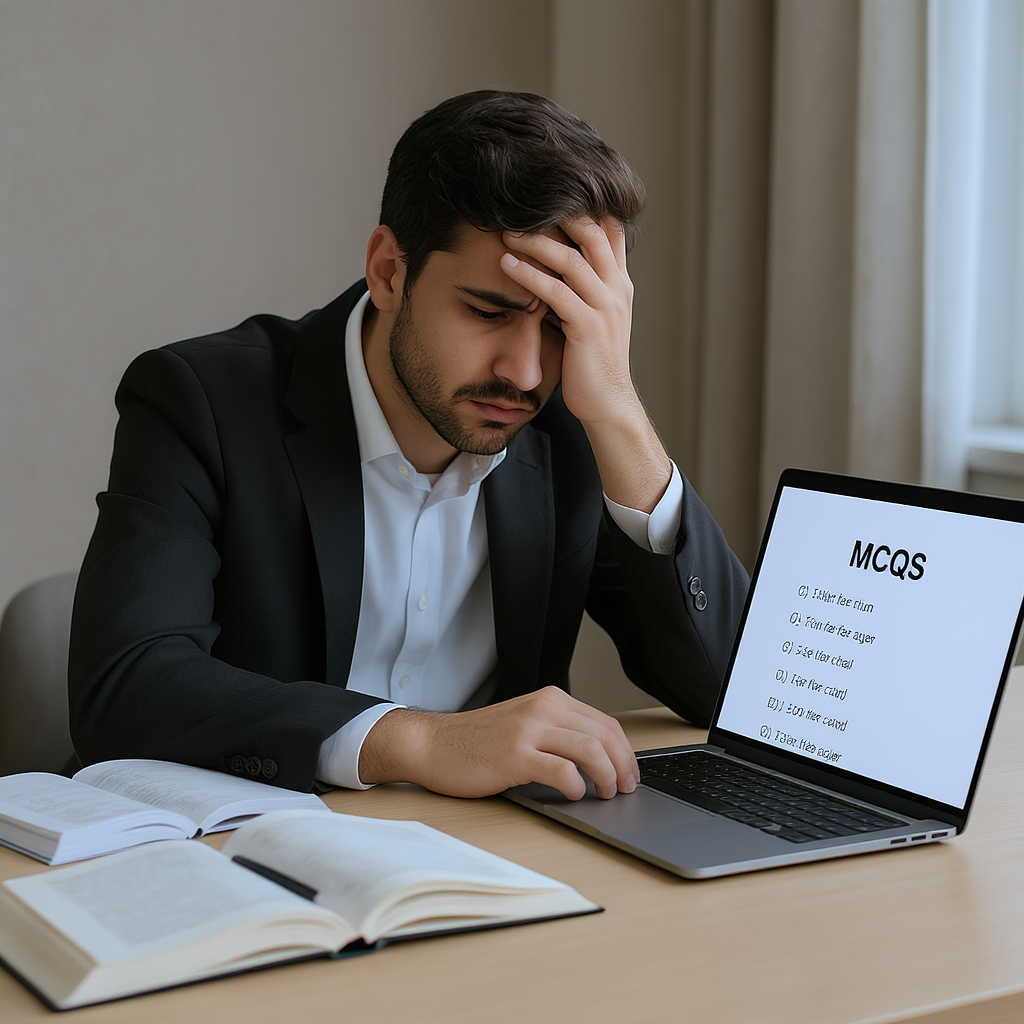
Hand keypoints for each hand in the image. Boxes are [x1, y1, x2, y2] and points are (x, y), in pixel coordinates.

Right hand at [358, 686, 639, 799]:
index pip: (605, 722)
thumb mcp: (524, 723)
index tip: (629, 773)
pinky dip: (577, 786)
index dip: (625, 751)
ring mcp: (529, 731)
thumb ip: (557, 731)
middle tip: (625, 789)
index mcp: (550, 699)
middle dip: (623, 766)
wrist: (432, 744)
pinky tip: (575, 795)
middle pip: (605, 734)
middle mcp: (543, 708)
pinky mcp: (515, 756)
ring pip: (591, 749)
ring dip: (607, 776)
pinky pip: (562, 771)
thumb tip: (599, 759)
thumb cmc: (476, 741)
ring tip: (605, 793)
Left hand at [499, 219, 670, 513]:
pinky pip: (557, 293)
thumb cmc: (590, 362)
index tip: (543, 192)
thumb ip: (578, 287)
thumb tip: (551, 262)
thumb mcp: (589, 316)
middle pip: (592, 231)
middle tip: (517, 204)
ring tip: (505, 232)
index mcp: (618, 282)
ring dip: (536, 242)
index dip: (580, 204)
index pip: (607, 227)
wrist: (607, 404)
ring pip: (573, 260)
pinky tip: (506, 266)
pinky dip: (529, 276)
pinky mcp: (589, 328)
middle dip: (555, 213)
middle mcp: (617, 288)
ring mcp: (606, 307)